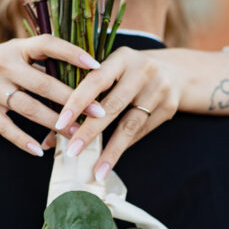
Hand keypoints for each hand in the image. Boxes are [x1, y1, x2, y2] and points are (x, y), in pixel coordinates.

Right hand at [0, 36, 104, 156]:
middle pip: (44, 84)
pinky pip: (7, 128)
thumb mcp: (11, 54)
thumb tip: (79, 71)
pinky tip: (40, 151)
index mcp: (17, 49)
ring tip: (77, 134)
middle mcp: (5, 66)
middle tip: (99, 112)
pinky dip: (23, 141)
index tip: (97, 66)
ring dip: (55, 124)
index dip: (72, 53)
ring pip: (30, 109)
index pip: (48, 45)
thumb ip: (39, 61)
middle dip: (74, 100)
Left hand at [41, 46, 181, 178]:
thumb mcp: (112, 72)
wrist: (178, 71)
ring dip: (111, 151)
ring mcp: (158, 89)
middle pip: (112, 105)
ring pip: (130, 125)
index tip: (59, 124)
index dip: (77, 102)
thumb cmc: (130, 74)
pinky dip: (123, 147)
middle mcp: (142, 71)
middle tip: (72, 152)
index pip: (96, 80)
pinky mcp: (169, 107)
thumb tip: (50, 137)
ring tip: (95, 171)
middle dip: (90, 131)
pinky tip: (110, 162)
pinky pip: (141, 132)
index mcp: (122, 57)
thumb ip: (84, 97)